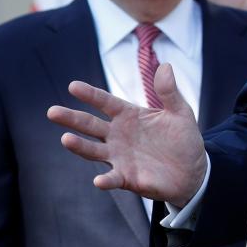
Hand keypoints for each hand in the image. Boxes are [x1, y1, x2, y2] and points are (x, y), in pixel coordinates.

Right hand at [48, 63, 207, 207]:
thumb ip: (169, 92)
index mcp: (128, 116)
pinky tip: (98, 180)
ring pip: (93, 150)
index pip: (105, 102)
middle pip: (90, 125)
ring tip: (65, 139)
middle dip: (71, 118)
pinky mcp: (126, 178)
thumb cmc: (183, 139)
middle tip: (52, 111)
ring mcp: (119, 157)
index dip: (90, 94)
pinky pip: (112, 178)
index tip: (73, 86)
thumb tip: (165, 66)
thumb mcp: (180, 113)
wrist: (194, 171)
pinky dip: (105, 180)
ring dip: (79, 146)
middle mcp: (118, 135)